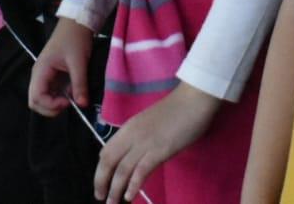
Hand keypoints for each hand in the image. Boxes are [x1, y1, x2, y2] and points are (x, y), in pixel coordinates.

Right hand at [27, 18, 93, 116]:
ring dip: (55, 104)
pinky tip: (71, 92)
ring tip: (70, 97)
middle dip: (50, 108)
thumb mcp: (79, 62)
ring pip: (42, 99)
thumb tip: (82, 105)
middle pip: (35, 102)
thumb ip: (80, 84)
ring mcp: (44, 77)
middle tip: (68, 103)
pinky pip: (51, 93)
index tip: (68, 102)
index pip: (36, 97)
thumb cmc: (75, 38)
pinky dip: (59, 98)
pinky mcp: (51, 77)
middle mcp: (39, 75)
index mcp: (41, 70)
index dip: (50, 105)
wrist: (76, 24)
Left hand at [95, 82, 220, 201]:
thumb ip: (140, 137)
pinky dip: (133, 185)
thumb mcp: (149, 123)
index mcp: (128, 127)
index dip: (101, 168)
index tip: (101, 181)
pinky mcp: (159, 151)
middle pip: (108, 161)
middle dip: (101, 181)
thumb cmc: (176, 109)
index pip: (106, 150)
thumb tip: (134, 155)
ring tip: (112, 203)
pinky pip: (141, 171)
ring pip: (122, 169)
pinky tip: (129, 196)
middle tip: (100, 197)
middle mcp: (131, 135)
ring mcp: (144, 143)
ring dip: (115, 189)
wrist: (194, 100)